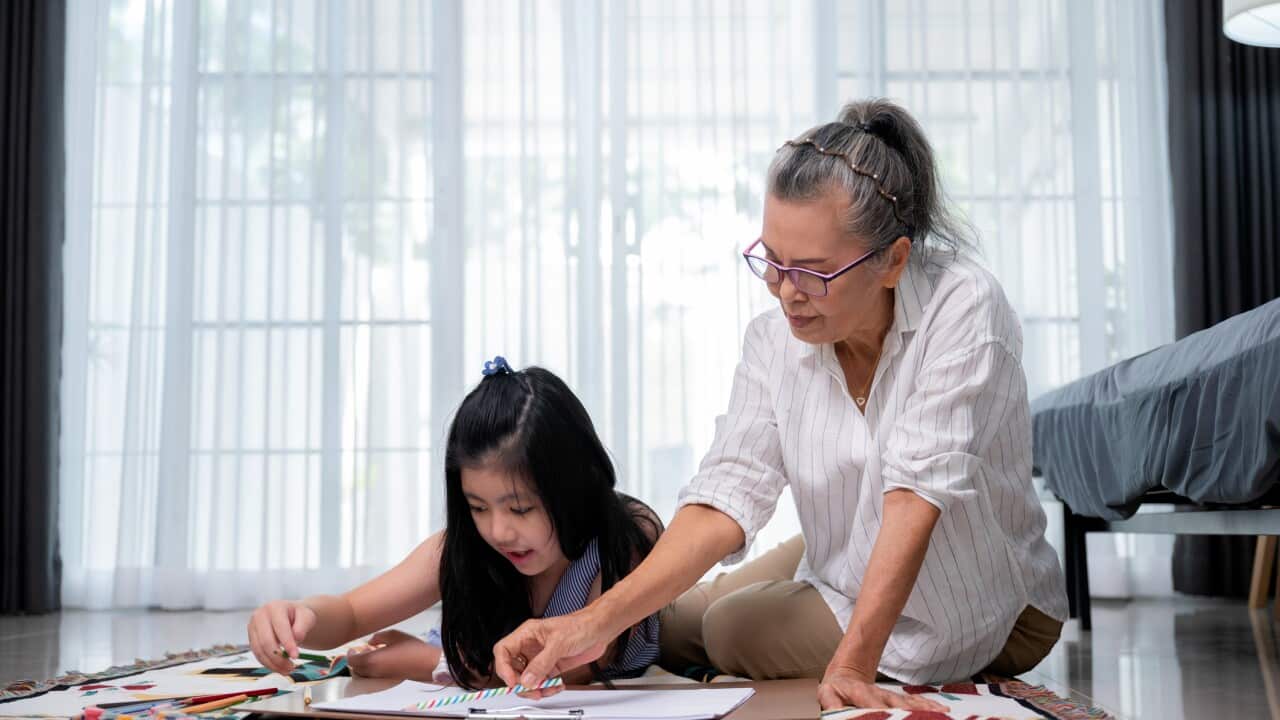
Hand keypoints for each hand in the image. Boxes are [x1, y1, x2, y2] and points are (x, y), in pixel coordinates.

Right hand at [247, 600, 317, 674]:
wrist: (289, 615)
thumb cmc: (298, 616)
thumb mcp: (306, 616)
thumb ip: (303, 626)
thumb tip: (296, 638)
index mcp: (275, 607)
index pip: (280, 628)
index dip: (288, 643)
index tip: (296, 656)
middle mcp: (260, 615)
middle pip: (266, 641)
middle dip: (279, 657)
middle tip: (292, 667)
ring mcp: (253, 627)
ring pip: (260, 651)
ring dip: (273, 664)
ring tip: (288, 670)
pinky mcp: (251, 638)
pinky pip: (258, 654)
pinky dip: (268, 664)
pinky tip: (279, 668)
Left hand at [346, 630, 437, 680]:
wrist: (426, 663)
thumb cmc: (411, 648)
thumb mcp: (395, 635)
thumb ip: (379, 637)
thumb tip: (371, 641)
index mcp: (372, 660)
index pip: (352, 661)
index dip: (350, 654)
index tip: (353, 648)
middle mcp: (373, 672)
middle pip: (356, 670)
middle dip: (355, 660)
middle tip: (360, 651)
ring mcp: (380, 677)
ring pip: (363, 674)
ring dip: (362, 665)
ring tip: (370, 654)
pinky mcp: (387, 679)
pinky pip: (372, 675)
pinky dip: (370, 669)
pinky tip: (380, 659)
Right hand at [492, 612, 608, 698]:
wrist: (600, 629)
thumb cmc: (581, 625)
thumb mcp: (559, 643)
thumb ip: (542, 663)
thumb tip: (527, 680)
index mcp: (527, 634)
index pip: (504, 650)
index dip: (504, 667)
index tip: (513, 681)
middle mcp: (531, 646)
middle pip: (513, 669)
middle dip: (521, 683)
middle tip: (532, 690)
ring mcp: (541, 658)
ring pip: (528, 679)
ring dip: (535, 689)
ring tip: (547, 690)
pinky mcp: (552, 667)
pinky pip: (542, 682)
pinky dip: (547, 688)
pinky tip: (557, 686)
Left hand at [817, 665, 948, 712]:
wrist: (847, 673)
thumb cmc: (837, 689)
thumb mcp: (827, 694)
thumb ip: (832, 705)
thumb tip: (834, 715)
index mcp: (860, 692)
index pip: (872, 705)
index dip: (881, 712)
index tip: (890, 717)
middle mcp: (879, 693)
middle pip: (897, 703)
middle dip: (910, 712)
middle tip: (923, 718)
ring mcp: (891, 695)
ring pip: (910, 702)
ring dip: (925, 709)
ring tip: (942, 713)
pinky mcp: (899, 699)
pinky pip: (916, 702)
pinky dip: (929, 706)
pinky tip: (941, 708)